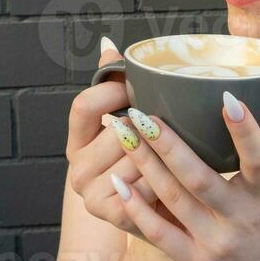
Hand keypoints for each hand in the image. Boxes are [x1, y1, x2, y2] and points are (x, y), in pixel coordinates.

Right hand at [65, 45, 188, 240]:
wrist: (154, 216)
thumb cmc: (145, 159)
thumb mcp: (126, 121)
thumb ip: (115, 83)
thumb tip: (108, 44)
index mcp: (78, 141)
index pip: (84, 105)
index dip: (113, 90)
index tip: (138, 85)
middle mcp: (78, 169)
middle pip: (117, 130)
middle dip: (147, 122)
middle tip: (170, 119)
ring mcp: (92, 195)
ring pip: (136, 156)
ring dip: (163, 151)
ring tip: (181, 147)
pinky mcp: (113, 217)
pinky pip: (147, 184)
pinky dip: (167, 178)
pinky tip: (178, 175)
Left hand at [107, 92, 259, 260]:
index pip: (258, 160)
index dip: (245, 130)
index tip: (227, 97)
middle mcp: (241, 219)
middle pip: (200, 179)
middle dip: (168, 145)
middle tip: (143, 114)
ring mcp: (215, 243)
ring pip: (174, 200)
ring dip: (145, 164)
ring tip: (123, 132)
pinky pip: (160, 233)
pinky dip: (138, 208)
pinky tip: (119, 181)